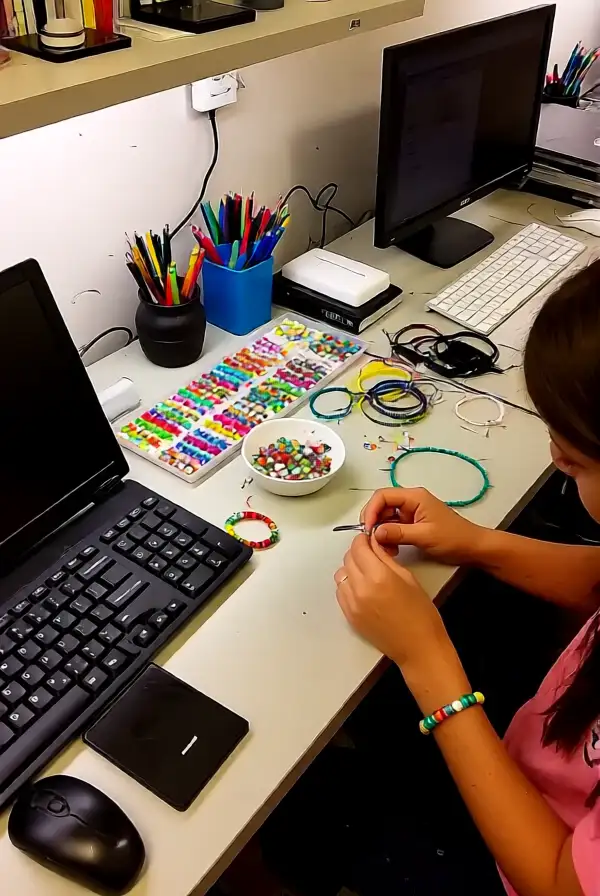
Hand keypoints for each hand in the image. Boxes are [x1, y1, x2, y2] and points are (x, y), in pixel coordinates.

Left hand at [334, 533, 449, 668]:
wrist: (418, 647)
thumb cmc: (420, 615)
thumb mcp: (408, 577)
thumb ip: (386, 558)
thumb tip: (374, 544)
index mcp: (378, 576)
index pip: (358, 547)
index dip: (363, 540)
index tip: (368, 540)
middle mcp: (361, 589)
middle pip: (348, 558)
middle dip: (358, 553)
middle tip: (371, 555)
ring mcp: (352, 604)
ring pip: (341, 574)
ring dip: (351, 569)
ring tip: (367, 573)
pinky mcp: (349, 616)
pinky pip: (341, 592)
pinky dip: (348, 585)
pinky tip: (363, 588)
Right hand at [361, 487, 485, 565]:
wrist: (472, 547)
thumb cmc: (453, 538)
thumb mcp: (424, 536)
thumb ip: (398, 533)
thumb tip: (374, 532)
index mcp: (414, 497)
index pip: (382, 496)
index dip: (371, 510)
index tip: (367, 529)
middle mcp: (411, 501)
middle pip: (382, 505)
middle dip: (374, 522)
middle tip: (372, 540)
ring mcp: (411, 512)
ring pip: (386, 517)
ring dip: (381, 531)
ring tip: (383, 548)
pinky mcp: (412, 523)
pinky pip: (393, 526)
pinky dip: (389, 536)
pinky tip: (391, 549)